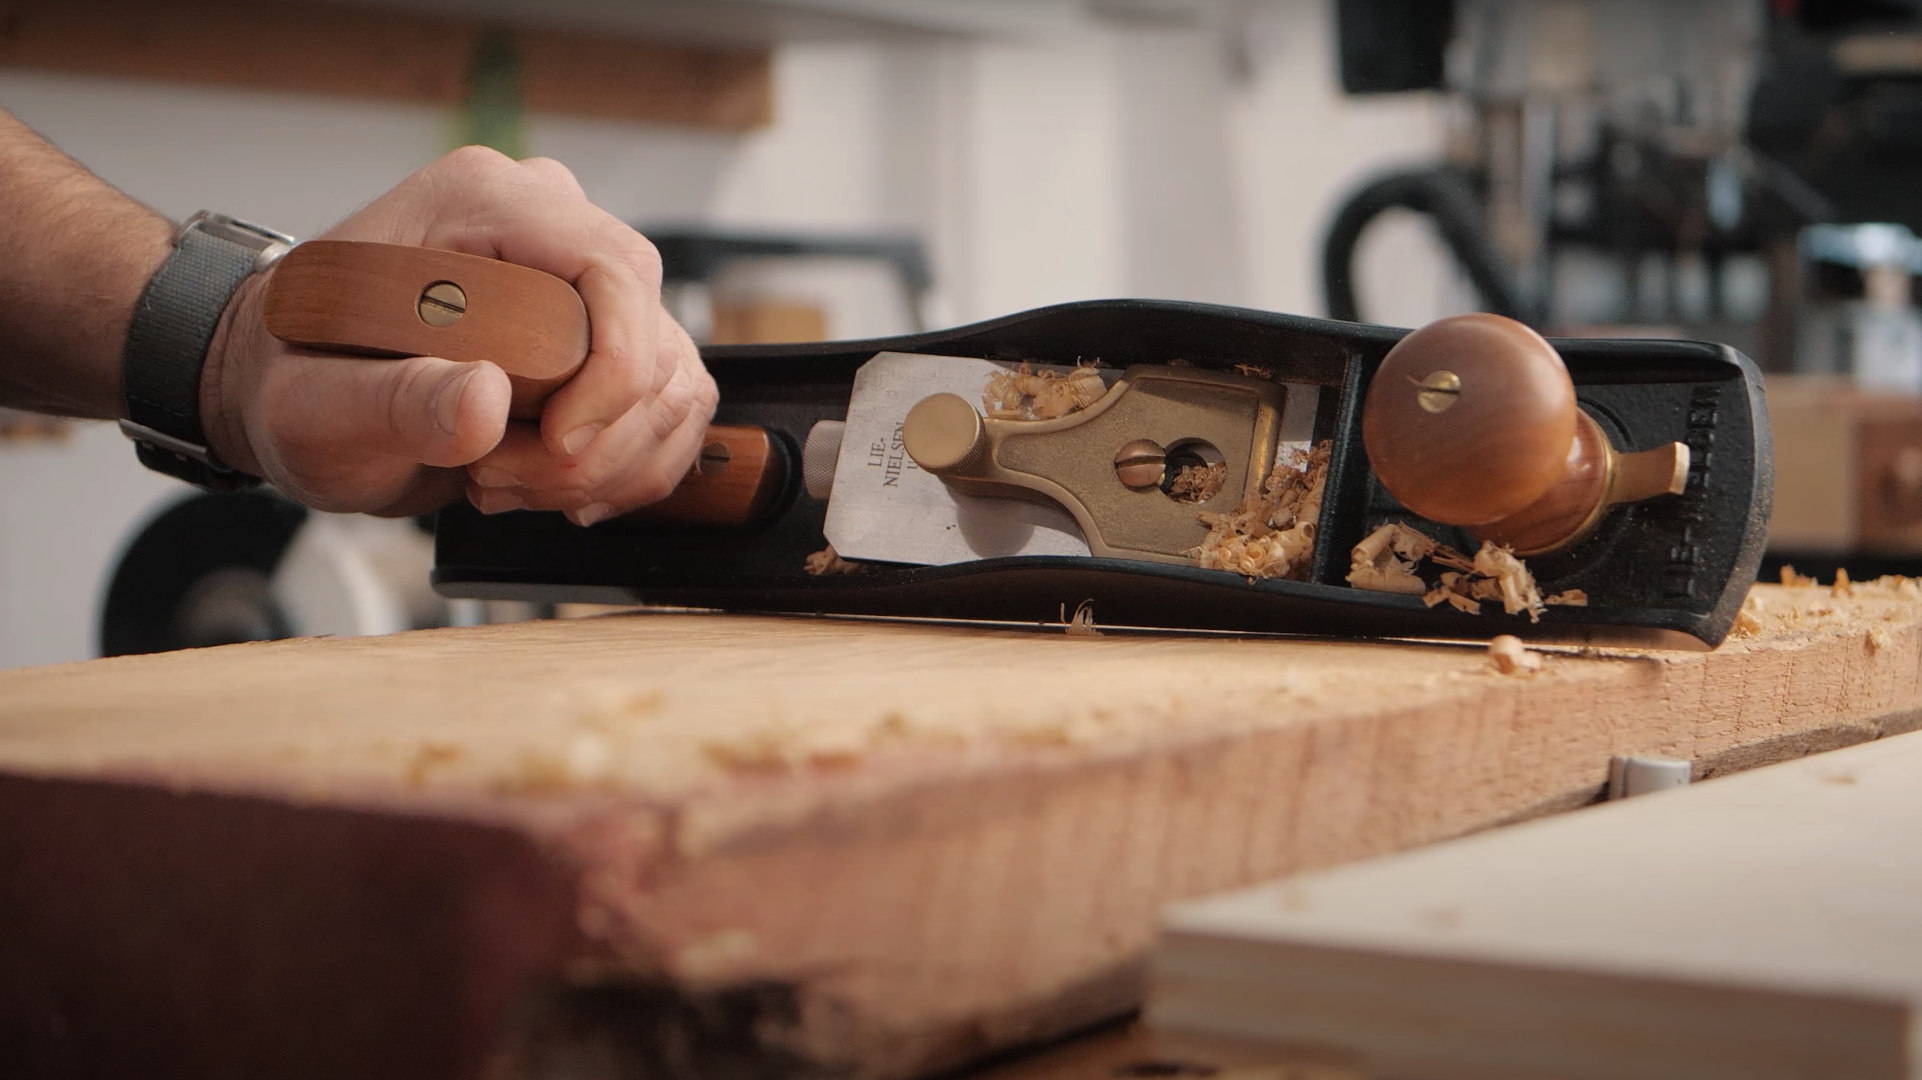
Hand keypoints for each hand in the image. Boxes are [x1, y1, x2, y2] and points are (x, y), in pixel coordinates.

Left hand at [200, 145, 717, 520]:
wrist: (297, 386)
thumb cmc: (297, 378)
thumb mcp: (315, 406)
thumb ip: (393, 403)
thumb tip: (485, 401)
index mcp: (487, 202)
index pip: (614, 270)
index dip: (614, 369)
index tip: (561, 443)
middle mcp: (551, 226)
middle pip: (652, 338)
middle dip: (598, 438)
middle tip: (497, 479)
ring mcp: (585, 282)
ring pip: (672, 385)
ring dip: (610, 464)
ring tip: (507, 484)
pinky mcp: (606, 338)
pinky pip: (668, 409)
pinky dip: (627, 469)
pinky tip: (553, 489)